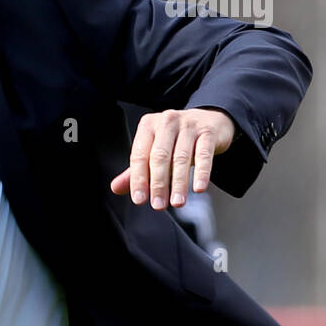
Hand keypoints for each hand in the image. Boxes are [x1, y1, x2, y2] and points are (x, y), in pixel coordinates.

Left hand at [108, 108, 233, 208]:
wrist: (209, 120)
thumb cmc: (176, 139)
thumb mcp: (155, 151)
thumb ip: (136, 170)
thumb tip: (115, 188)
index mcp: (148, 126)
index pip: (139, 155)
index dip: (138, 179)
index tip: (139, 200)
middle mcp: (166, 122)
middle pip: (160, 157)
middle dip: (158, 184)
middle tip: (158, 206)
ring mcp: (188, 125)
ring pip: (182, 157)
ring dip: (179, 183)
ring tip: (177, 203)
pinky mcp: (208, 131)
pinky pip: (204, 155)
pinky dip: (201, 173)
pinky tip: (198, 188)